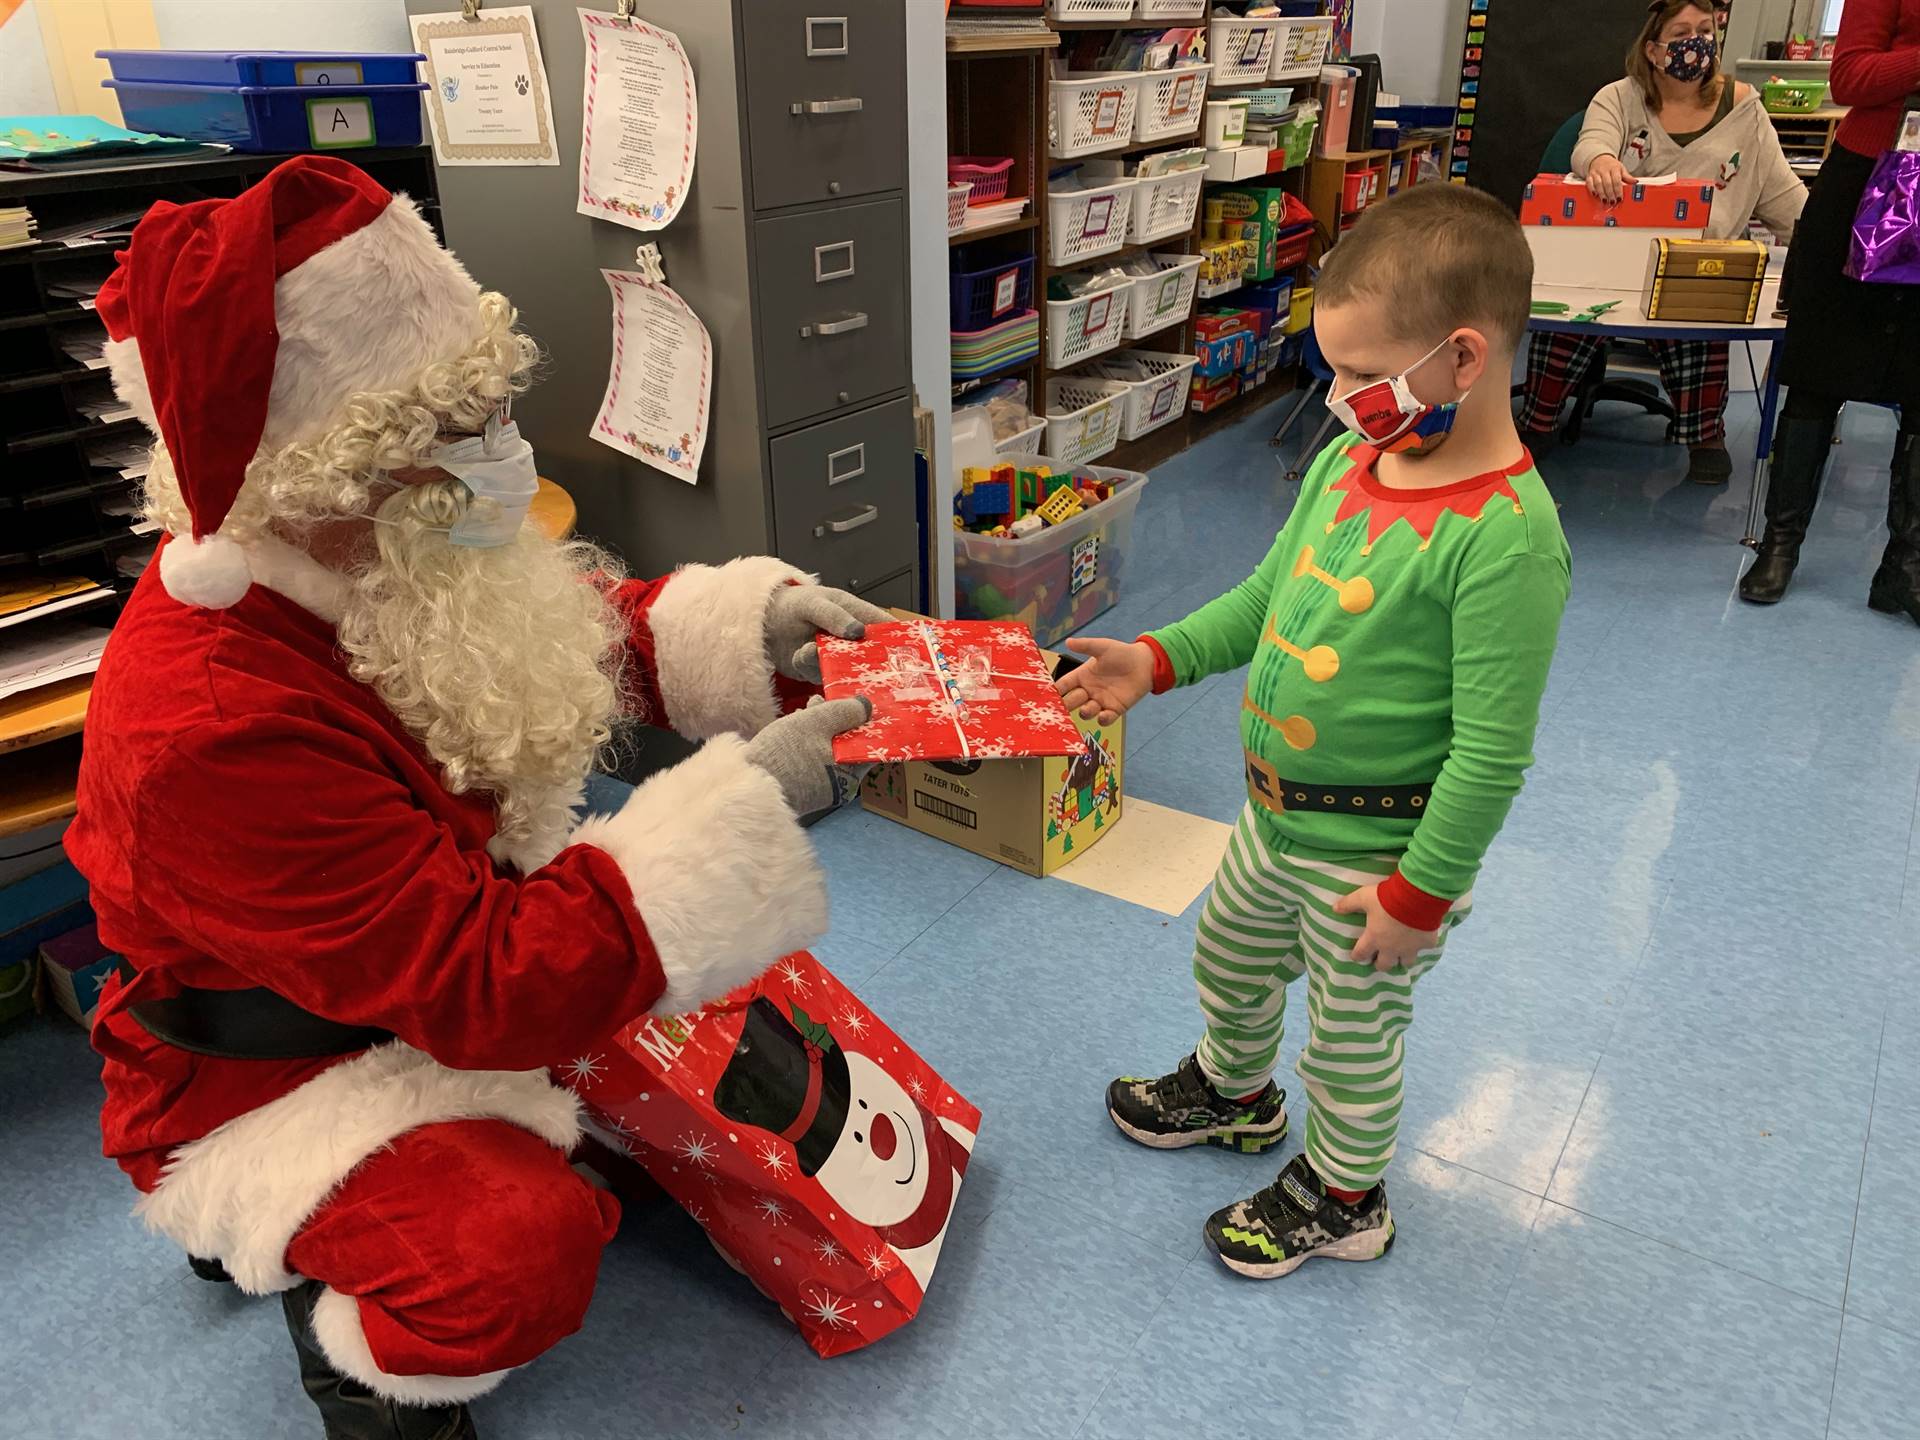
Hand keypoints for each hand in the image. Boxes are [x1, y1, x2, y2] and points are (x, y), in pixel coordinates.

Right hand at [743, 695, 872, 814]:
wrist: (750, 787)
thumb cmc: (787, 754)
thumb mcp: (817, 722)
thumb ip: (844, 712)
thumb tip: (867, 707)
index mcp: (852, 773)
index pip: (867, 744)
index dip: (860, 720)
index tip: (849, 703)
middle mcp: (842, 786)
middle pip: (845, 746)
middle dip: (833, 721)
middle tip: (817, 701)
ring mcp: (822, 791)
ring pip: (826, 754)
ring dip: (817, 731)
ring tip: (799, 712)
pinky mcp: (802, 792)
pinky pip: (812, 764)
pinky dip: (806, 747)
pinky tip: (790, 733)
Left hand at [765, 586, 891, 682]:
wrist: (762, 624)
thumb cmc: (790, 605)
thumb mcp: (812, 603)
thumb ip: (834, 615)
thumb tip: (858, 631)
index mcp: (856, 614)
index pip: (884, 627)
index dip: (898, 640)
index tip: (907, 655)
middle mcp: (851, 639)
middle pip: (873, 657)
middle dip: (876, 668)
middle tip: (877, 677)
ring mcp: (837, 658)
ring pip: (851, 672)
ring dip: (843, 674)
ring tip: (822, 661)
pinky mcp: (821, 673)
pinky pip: (827, 681)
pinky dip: (818, 677)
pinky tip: (806, 663)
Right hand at [1055, 637, 1154, 724]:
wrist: (1145, 663)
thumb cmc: (1122, 653)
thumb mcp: (1102, 647)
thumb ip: (1085, 646)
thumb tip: (1068, 641)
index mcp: (1082, 676)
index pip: (1064, 685)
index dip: (1055, 691)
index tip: (1046, 696)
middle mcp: (1088, 690)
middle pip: (1071, 701)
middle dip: (1065, 706)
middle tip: (1060, 709)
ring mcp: (1101, 701)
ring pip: (1086, 712)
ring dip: (1084, 712)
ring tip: (1085, 709)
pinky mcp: (1115, 709)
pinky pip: (1105, 719)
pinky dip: (1103, 720)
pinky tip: (1102, 716)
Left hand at [1332, 884, 1439, 972]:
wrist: (1416, 897)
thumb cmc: (1386, 898)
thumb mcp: (1363, 897)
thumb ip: (1349, 904)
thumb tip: (1335, 908)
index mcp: (1374, 938)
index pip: (1361, 954)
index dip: (1357, 956)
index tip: (1357, 956)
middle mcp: (1392, 948)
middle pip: (1384, 965)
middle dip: (1380, 964)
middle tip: (1380, 959)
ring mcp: (1410, 947)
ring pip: (1406, 963)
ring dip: (1402, 959)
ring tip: (1402, 954)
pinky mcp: (1427, 942)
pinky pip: (1426, 948)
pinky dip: (1423, 944)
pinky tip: (1423, 938)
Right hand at [1585, 155, 1627, 204]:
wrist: (1600, 159)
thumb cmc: (1611, 166)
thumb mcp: (1621, 169)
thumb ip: (1627, 177)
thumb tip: (1635, 182)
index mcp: (1614, 168)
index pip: (1617, 181)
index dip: (1618, 191)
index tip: (1620, 198)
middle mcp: (1605, 170)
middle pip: (1607, 184)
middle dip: (1610, 194)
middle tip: (1613, 202)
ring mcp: (1596, 173)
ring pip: (1598, 184)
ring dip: (1602, 194)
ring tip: (1605, 201)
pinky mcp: (1589, 176)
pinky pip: (1589, 183)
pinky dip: (1592, 189)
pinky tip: (1595, 195)